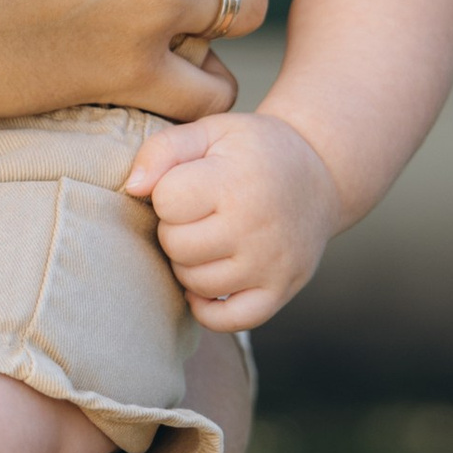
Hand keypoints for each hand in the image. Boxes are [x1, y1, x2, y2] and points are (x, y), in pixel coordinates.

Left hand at [125, 106, 338, 331]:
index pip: (165, 200)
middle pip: (175, 245)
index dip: (167, 192)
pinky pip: (228, 320)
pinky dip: (208, 309)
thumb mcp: (211, 131)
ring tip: (207, 238)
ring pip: (194, 283)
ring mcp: (270, 264)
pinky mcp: (281, 291)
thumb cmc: (254, 152)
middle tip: (198, 213)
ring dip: (189, 264)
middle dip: (175, 228)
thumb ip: (163, 149)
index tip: (189, 184)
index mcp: (235, 182)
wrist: (319, 174)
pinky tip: (207, 285)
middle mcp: (255, 227)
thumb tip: (132, 188)